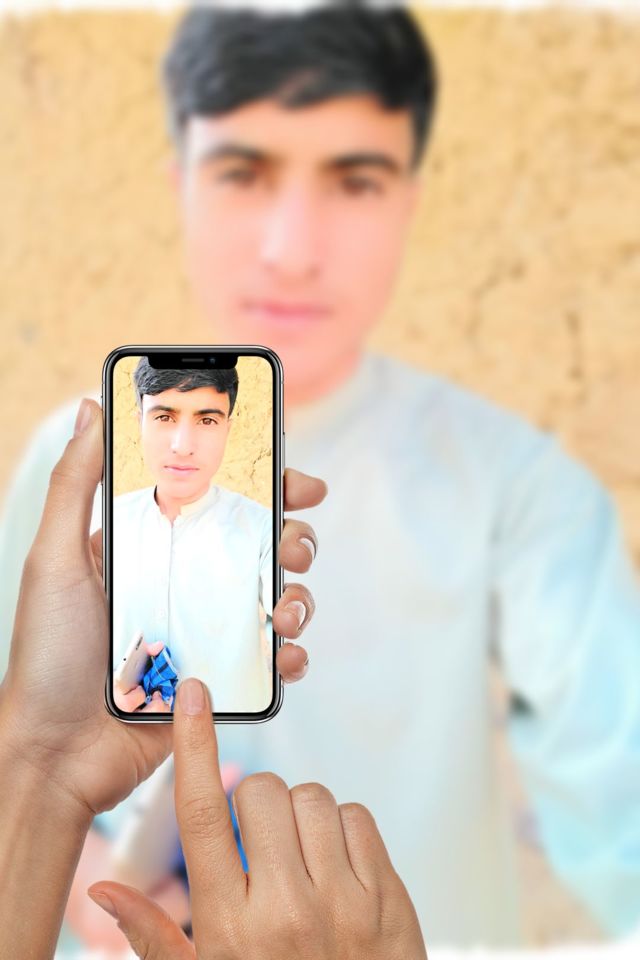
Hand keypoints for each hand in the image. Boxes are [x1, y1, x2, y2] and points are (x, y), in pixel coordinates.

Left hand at [0, 399, 325, 818]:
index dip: (265, 485)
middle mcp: (189, 582)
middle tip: (294, 547)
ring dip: (300, 596)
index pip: (221, 501)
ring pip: (279, 597)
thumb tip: (93, 407)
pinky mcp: (221, 678)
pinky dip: (292, 655)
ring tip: (285, 611)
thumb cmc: (47, 653)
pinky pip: (274, 659)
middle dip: (295, 538)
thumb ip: (75, 483)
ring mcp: (208, 631)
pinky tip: (285, 656)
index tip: (296, 481)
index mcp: (156, 546)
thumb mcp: (54, 558)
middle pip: (263, 545)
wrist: (55, 754)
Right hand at [88, 679, 428, 959]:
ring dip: (300, 813)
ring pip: (313, 797)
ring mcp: (343, 901)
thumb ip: (154, 936)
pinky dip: (342, 828)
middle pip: (262, 792)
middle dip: (256, 802)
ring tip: (299, 857)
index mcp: (231, 927)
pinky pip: (357, 817)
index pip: (201, 816)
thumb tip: (102, 891)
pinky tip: (334, 866)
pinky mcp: (387, 896)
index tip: (194, 697)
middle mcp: (286, 908)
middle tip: (260, 843)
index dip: (194, 747)